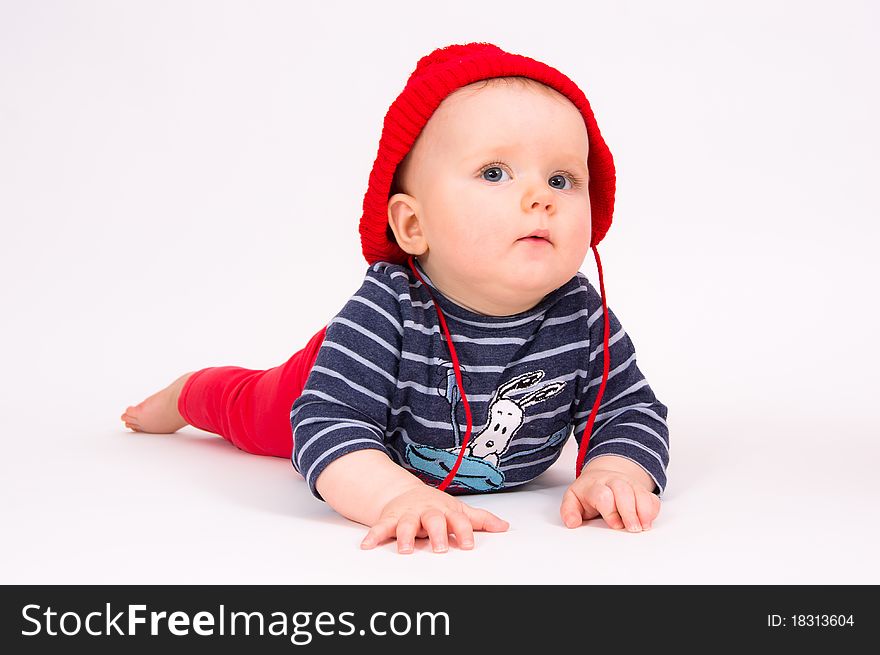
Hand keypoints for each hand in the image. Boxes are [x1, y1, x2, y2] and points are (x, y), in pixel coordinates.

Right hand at [360, 484, 509, 553]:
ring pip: (406, 524)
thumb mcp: (459, 510)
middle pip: (433, 520)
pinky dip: (373, 535)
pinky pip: (380, 527)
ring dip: (404, 536)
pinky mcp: (390, 519)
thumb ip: (480, 520)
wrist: (406, 493)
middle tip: (440, 549)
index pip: (458, 520)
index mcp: (446, 510)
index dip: (463, 532)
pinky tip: (367, 545)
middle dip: (436, 533)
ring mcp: (408, 515)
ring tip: (404, 550)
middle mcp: (427, 512)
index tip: (467, 545)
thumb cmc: (436, 506)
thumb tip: (504, 527)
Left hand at [560, 456, 659, 531]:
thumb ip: (569, 511)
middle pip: (623, 491)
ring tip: (643, 527)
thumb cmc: (588, 492)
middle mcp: (613, 482)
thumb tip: (572, 523)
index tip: (614, 524)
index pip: (603, 494)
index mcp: (595, 485)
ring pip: (640, 493)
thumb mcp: (573, 499)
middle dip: (629, 512)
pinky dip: (652, 510)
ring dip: (644, 511)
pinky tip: (648, 521)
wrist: (602, 476)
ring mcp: (629, 484)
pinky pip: (651, 497)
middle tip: (632, 528)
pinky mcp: (641, 490)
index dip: (610, 510)